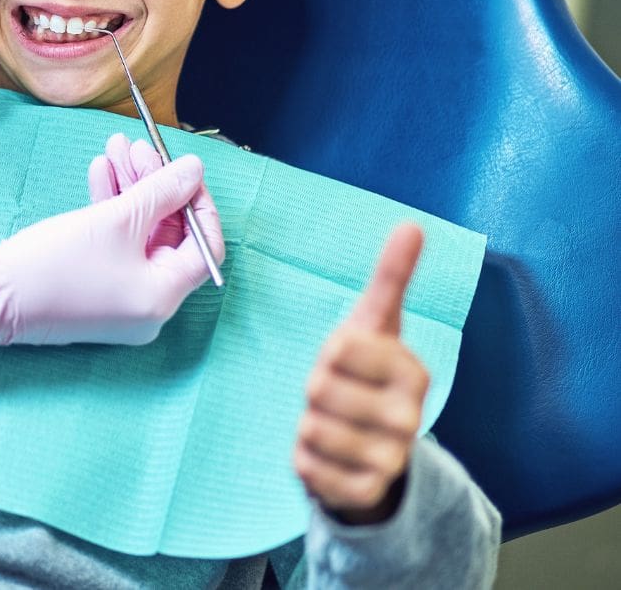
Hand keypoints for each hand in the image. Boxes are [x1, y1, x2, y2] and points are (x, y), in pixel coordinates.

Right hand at [0, 154, 225, 362]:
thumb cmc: (56, 263)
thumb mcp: (116, 219)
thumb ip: (162, 190)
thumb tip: (195, 169)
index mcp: (164, 297)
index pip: (203, 245)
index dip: (196, 200)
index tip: (181, 166)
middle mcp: (148, 306)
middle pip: (167, 235)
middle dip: (152, 185)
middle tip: (136, 145)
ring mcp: (119, 301)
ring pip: (137, 235)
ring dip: (127, 190)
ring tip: (113, 147)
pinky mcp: (92, 289)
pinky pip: (114, 246)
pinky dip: (109, 212)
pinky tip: (99, 173)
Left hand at [294, 223, 429, 523]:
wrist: (376, 448)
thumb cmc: (367, 373)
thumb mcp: (376, 323)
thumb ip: (392, 276)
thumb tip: (411, 225)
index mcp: (412, 371)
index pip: (340, 347)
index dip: (329, 352)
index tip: (345, 360)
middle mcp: (410, 417)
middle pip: (319, 388)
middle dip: (315, 390)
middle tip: (336, 398)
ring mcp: (392, 458)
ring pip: (310, 428)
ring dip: (308, 425)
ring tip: (333, 424)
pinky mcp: (366, 492)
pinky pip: (308, 468)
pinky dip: (305, 460)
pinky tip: (328, 457)